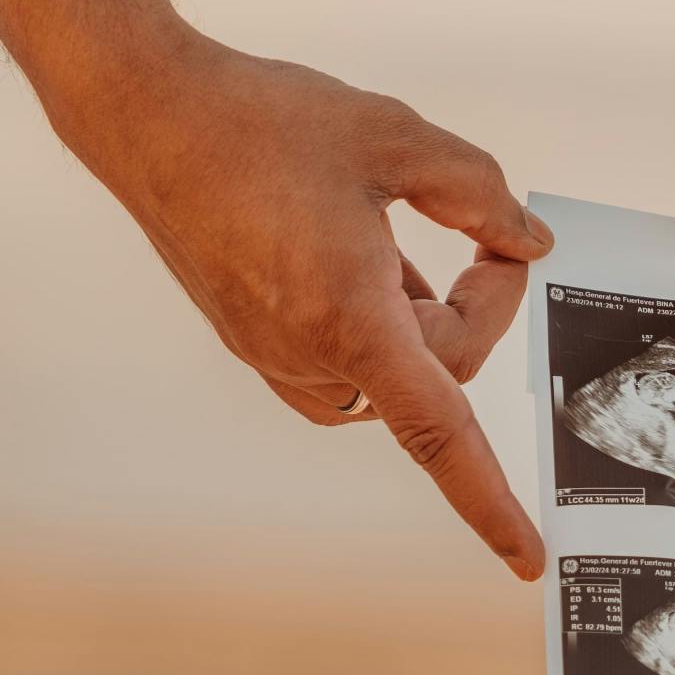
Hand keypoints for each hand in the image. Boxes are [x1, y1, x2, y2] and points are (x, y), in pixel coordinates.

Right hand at [54, 34, 552, 579]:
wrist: (147, 114)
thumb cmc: (260, 120)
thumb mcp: (395, 137)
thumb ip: (479, 194)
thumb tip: (527, 243)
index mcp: (349, 318)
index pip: (439, 433)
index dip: (489, 502)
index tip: (526, 560)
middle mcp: (306, 355)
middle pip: (439, 375)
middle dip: (479, 311)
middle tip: (489, 234)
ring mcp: (273, 356)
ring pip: (392, 372)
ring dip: (425, 320)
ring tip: (402, 236)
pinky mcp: (254, 342)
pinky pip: (346, 364)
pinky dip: (380, 325)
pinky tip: (368, 257)